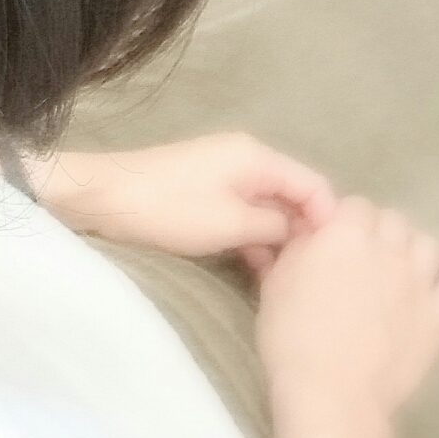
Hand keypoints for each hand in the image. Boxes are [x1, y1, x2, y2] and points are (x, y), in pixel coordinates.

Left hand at [26, 132, 334, 258]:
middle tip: (312, 276)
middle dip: (303, 232)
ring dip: (277, 240)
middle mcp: (246, 158)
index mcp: (257, 157)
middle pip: (292, 195)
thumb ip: (276, 226)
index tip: (334, 261)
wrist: (104, 199)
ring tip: (287, 280)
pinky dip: (253, 236)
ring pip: (267, 208)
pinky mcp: (205, 192)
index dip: (328, 221)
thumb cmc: (171, 209)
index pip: (313, 184)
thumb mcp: (232, 223)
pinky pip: (244, 213)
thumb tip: (302, 232)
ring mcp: (223, 174)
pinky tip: (258, 270)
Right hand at [256, 196, 438, 437]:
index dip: (341, 219)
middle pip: (391, 219)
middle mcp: (387, 249)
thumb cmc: (293, 337)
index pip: (353, 205)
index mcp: (344, 235)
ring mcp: (419, 282)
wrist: (333, 393)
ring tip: (395, 262)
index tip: (330, 237)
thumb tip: (306, 231)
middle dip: (375, 230)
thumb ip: (296, 248)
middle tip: (358, 255)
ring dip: (409, 245)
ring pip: (424, 243)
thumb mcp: (276, 282)